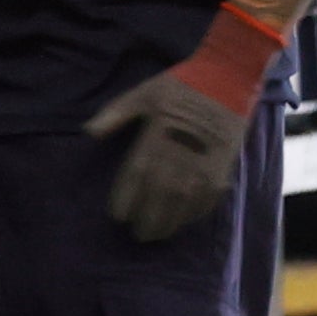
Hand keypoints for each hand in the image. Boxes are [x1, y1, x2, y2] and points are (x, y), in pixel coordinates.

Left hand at [84, 69, 249, 242]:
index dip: (124, 202)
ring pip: (180, 208)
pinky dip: (193, 216)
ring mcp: (200, 169)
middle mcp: (175, 161)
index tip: (118, 216)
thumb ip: (116, 114)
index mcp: (153, 142)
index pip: (133, 181)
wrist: (227, 80)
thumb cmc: (182, 86)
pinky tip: (183, 222)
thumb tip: (89, 132)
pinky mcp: (221, 172)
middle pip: (155, 201)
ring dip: (167, 224)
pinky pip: (205, 202)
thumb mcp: (144, 93)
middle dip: (144, 221)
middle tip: (138, 234)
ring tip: (157, 235)